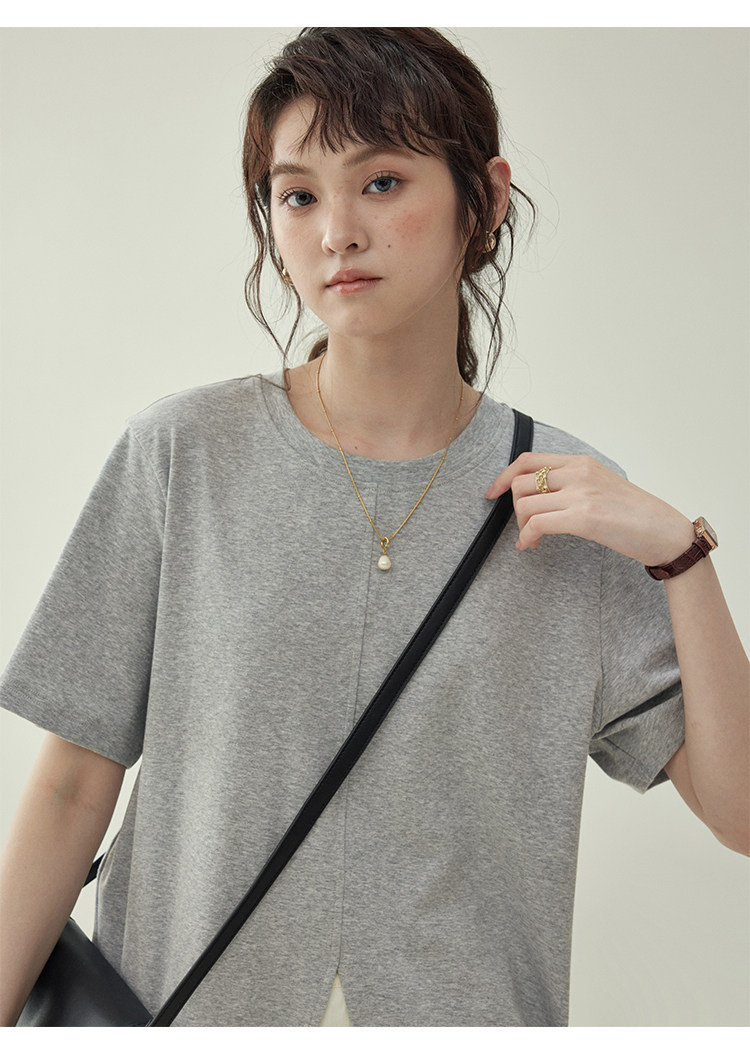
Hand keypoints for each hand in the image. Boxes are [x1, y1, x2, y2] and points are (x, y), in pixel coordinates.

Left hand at [486, 452, 695, 566]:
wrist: (666, 532)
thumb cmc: (636, 515)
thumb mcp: (602, 486)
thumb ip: (573, 484)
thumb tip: (540, 496)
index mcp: (581, 462)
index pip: (529, 459)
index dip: (504, 476)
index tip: (493, 492)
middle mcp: (579, 472)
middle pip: (521, 482)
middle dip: (512, 507)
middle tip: (522, 526)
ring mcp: (581, 493)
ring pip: (525, 504)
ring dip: (520, 526)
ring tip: (530, 540)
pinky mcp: (584, 517)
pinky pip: (537, 524)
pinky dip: (526, 537)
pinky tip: (530, 546)